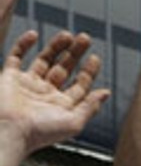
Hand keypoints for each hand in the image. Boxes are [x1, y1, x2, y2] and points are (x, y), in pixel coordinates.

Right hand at [0, 31, 109, 155]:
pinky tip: (34, 34)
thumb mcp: (74, 122)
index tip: (95, 57)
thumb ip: (90, 106)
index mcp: (62, 105)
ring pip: (44, 60)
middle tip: (85, 38)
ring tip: (68, 34)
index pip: (79, 84)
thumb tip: (106, 92)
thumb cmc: (42, 131)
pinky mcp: (10, 77)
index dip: (88, 71)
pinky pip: (15, 56)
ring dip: (56, 46)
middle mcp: (46, 93)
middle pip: (64, 68)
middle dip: (75, 53)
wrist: (10, 131)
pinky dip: (23, 44)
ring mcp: (28, 84)